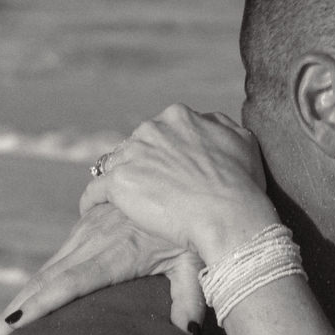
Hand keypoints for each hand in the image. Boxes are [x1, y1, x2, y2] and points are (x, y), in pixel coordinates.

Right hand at [0, 203, 206, 334]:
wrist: (184, 174)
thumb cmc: (196, 225)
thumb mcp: (195, 262)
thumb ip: (191, 299)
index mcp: (115, 253)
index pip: (68, 283)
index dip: (40, 304)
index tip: (13, 326)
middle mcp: (93, 241)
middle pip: (45, 281)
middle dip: (16, 312)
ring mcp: (87, 231)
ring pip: (46, 271)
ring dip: (21, 300)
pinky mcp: (87, 224)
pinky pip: (57, 260)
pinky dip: (38, 284)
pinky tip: (26, 305)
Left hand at [80, 104, 278, 262]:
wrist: (229, 217)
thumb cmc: (242, 186)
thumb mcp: (243, 142)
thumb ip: (221, 127)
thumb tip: (211, 123)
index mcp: (179, 117)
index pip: (159, 133)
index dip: (162, 153)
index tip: (165, 172)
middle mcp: (152, 129)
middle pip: (135, 146)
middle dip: (138, 165)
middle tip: (144, 191)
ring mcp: (134, 154)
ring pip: (115, 165)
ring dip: (117, 181)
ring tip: (116, 202)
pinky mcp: (120, 183)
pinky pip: (96, 189)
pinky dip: (93, 199)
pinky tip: (92, 210)